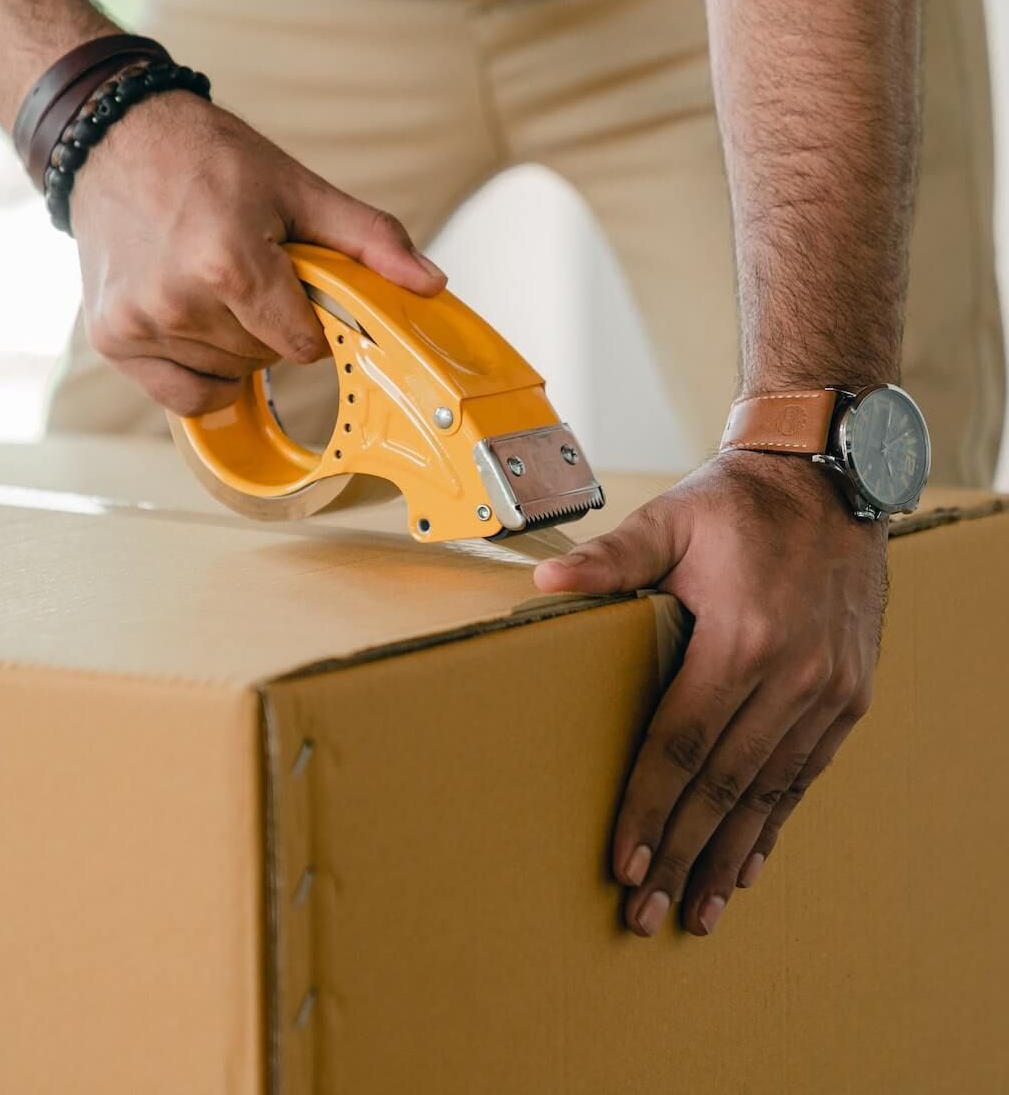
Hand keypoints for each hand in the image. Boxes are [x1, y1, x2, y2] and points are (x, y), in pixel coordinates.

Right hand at [70, 91, 446, 414]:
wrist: (114, 138)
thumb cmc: (208, 158)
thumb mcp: (299, 189)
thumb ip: (370, 241)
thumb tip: (430, 284)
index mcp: (229, 263)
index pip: (303, 345)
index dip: (310, 322)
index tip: (294, 287)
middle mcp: (178, 301)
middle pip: (265, 361)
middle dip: (271, 326)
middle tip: (247, 271)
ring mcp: (139, 324)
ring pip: (227, 376)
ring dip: (233, 344)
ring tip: (211, 283)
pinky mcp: (113, 338)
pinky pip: (183, 396)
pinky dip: (200, 374)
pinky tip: (194, 326)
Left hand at [534, 451, 885, 936]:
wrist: (830, 480)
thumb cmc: (738, 503)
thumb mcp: (671, 518)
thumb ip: (612, 558)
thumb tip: (546, 584)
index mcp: (743, 637)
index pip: (682, 745)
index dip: (648, 808)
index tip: (622, 863)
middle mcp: (793, 676)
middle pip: (724, 785)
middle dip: (680, 854)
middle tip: (646, 913)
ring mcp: (829, 691)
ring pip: (769, 793)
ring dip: (730, 856)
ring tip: (696, 910)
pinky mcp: (848, 695)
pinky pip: (805, 775)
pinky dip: (775, 823)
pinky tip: (749, 863)